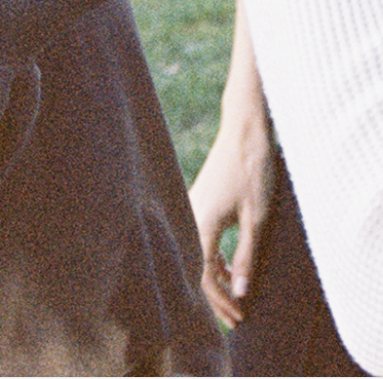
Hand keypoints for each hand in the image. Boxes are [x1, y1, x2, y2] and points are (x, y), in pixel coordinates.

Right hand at [189, 101, 274, 328]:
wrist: (245, 130)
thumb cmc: (252, 171)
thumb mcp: (257, 218)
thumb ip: (247, 257)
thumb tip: (240, 293)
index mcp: (201, 222)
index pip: (203, 274)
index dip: (220, 300)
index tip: (240, 317)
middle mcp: (190, 214)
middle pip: (196, 266)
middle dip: (215, 296)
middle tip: (237, 318)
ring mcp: (193, 205)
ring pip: (197, 252)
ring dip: (215, 277)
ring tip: (236, 298)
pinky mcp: (200, 199)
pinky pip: (201, 238)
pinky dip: (213, 258)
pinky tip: (230, 268)